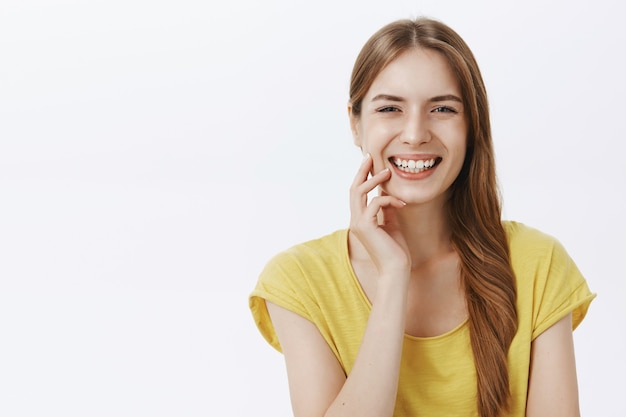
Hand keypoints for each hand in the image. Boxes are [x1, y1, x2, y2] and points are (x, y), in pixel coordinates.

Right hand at [349, 154, 410, 277]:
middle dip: (362, 171)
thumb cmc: (396, 250)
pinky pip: (374, 203)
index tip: (371, 163)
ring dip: (373, 180)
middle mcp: (356, 220)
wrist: (396, 270)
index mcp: (361, 219)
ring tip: (387, 172)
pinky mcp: (366, 226)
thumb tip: (387, 194)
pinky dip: (388, 199)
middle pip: (354, 188)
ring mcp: (358, 223)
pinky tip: (402, 203)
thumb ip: (387, 209)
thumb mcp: (392, 224)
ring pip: (359, 192)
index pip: (358, 193)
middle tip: (370, 156)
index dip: (363, 177)